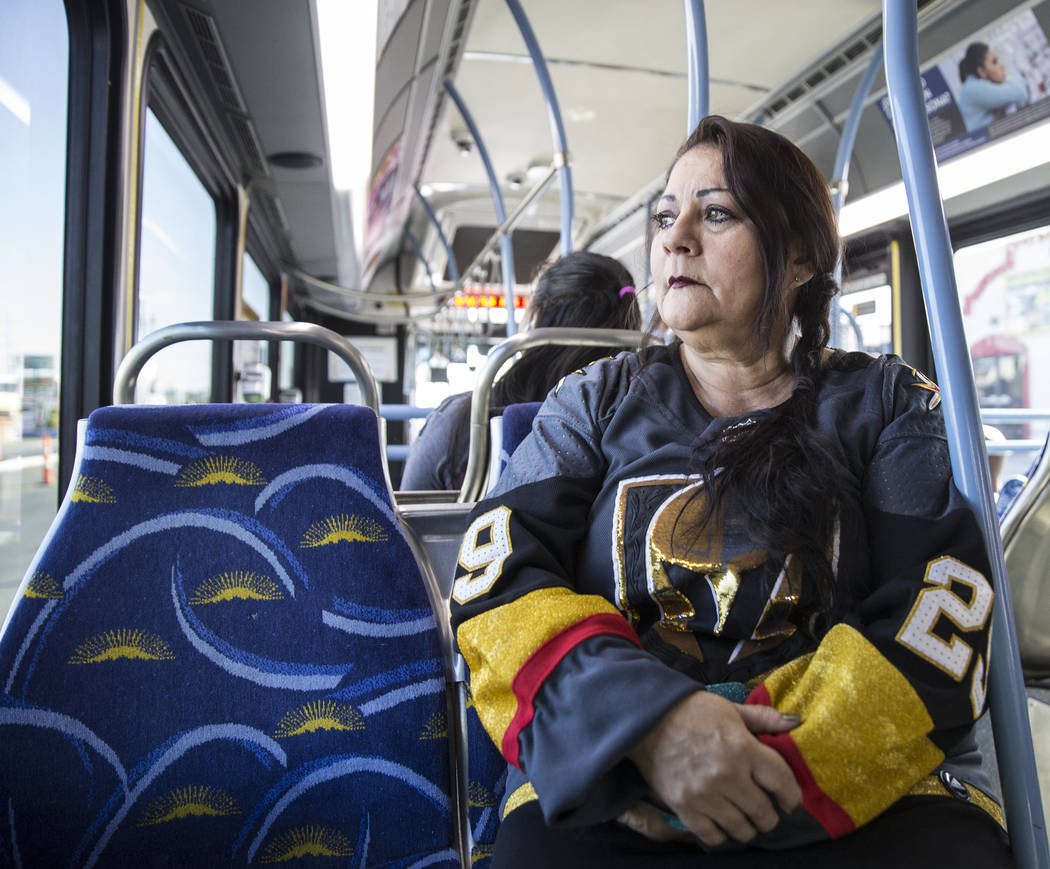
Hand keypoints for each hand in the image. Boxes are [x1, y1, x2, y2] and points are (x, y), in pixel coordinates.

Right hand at [628, 691, 801, 846]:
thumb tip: (796, 722)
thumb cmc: (692, 711)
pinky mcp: (684, 806)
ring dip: (748, 828)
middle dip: (770, 816)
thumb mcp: (730, 709)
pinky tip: (723, 826)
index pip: (782, 782)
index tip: (790, 801)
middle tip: (766, 813)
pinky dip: (722, 835)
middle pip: (763, 812)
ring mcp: (705, 794)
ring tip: (746, 821)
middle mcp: (727, 774)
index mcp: (743, 748)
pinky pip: (712, 836)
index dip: (792, 796)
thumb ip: (764, 719)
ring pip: (741, 829)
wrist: (647, 718)